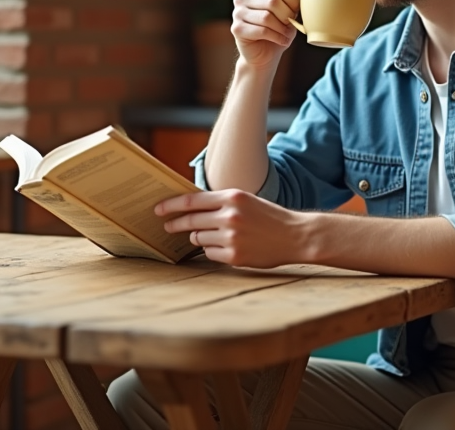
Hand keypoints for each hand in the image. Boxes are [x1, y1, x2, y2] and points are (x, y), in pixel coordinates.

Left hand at [156, 189, 306, 267]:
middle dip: (176, 224)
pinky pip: (210, 253)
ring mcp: (231, 237)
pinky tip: (227, 247)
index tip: (159, 209)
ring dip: (200, 238)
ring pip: (199, 238)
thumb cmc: (269, 217)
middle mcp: (230, 216)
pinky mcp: (234, 256)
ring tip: (214, 236)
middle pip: (191, 220)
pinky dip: (213, 250)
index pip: (192, 200)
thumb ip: (221, 203)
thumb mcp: (246, 201)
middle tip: (167, 227)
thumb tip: (190, 208)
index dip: (172, 205)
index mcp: (233, 197)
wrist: (295, 236)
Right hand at [230, 0, 299, 67]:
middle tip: (293, 24)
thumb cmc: (277, 27)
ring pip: (267, 17)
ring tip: (288, 34)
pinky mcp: (236, 29)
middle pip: (273, 1)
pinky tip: (281, 40)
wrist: (265, 54)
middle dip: (288, 15)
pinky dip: (277, 37)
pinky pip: (262, 30)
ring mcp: (237, 13)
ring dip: (283, 28)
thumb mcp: (287, 6)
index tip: (298, 10)